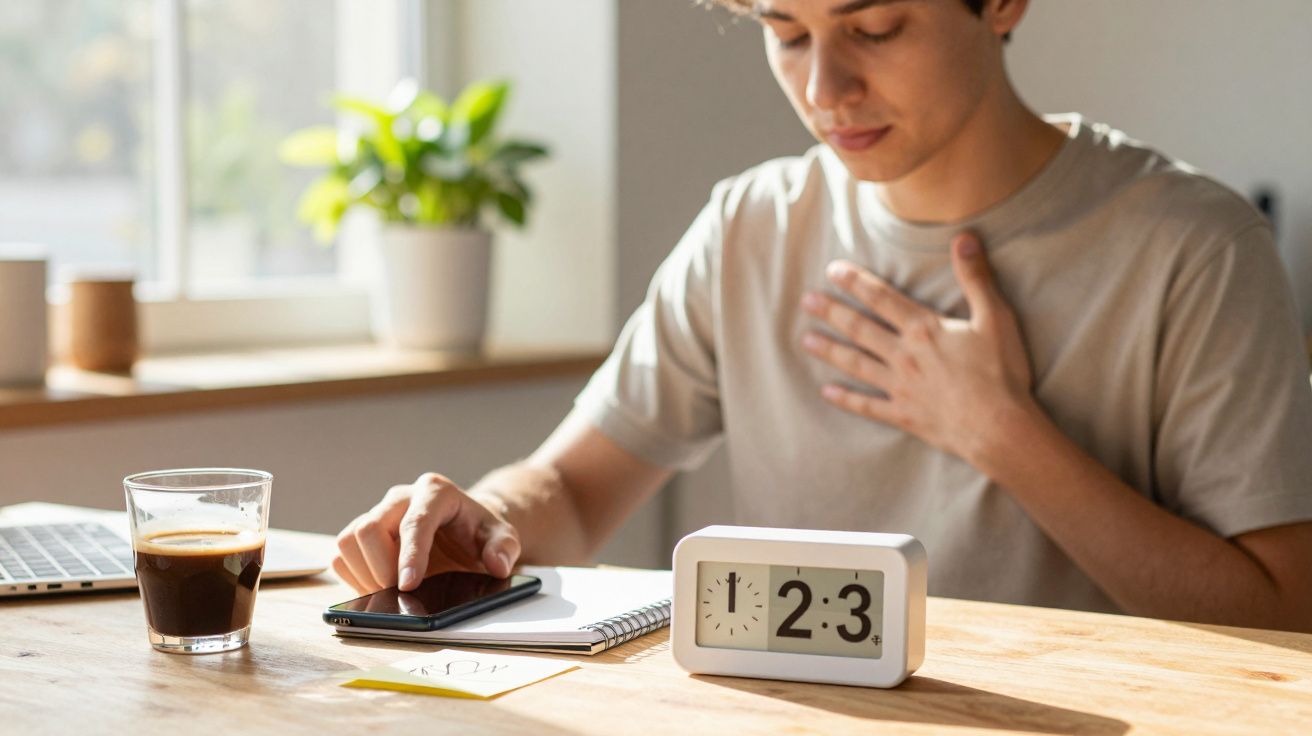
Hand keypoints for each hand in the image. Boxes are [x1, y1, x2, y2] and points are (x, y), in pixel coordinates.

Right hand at [332, 472, 520, 593]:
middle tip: (400, 593)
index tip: (408, 585)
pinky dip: (353, 576)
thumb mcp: (503, 537)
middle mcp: (401, 497)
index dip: (409, 555)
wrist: (463, 529)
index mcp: (435, 492)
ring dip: (364, 573)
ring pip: (348, 540)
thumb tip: (497, 565)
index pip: (415, 522)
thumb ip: (505, 548)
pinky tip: (378, 587)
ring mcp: (378, 513)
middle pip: (370, 528)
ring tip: (390, 591)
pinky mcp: (362, 532)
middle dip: (380, 567)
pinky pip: (341, 554)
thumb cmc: (479, 532)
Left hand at [799, 232, 1035, 462]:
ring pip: (855, 364)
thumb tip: (964, 237)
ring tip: (805, 341)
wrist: (1000, 428)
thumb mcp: (995, 318)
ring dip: (830, 351)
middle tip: (806, 301)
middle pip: (860, 328)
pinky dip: (845, 399)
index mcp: (923, 329)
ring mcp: (900, 387)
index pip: (881, 298)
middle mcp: (904, 355)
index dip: (856, 282)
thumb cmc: (1001, 373)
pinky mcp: (903, 415)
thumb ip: (976, 277)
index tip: (832, 270)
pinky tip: (826, 392)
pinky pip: (867, 406)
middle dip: (831, 312)